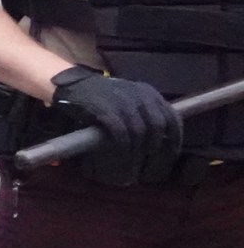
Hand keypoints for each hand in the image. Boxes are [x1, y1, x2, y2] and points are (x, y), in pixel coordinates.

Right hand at [50, 67, 181, 158]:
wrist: (72, 85)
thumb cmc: (102, 97)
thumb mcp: (129, 99)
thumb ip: (145, 113)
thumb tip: (162, 138)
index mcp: (149, 93)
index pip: (172, 119)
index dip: (174, 140)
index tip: (170, 156)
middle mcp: (140, 95)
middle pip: (158, 126)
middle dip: (155, 147)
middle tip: (149, 161)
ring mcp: (122, 101)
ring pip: (140, 131)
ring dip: (138, 148)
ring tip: (133, 160)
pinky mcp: (104, 109)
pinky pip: (120, 131)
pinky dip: (122, 144)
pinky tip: (120, 151)